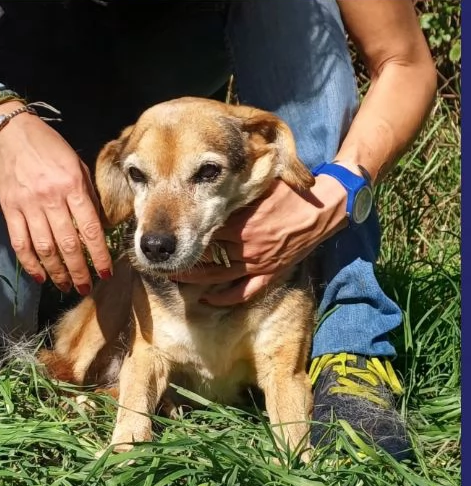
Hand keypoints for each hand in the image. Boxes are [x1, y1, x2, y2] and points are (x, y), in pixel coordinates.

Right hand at [0, 107, 111, 294]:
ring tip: (66, 286)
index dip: (99, 255)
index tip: (106, 273)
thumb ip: (89, 197)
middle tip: (86, 287)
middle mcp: (51, 198)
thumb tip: (99, 229)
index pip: (91, 229)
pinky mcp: (9, 209)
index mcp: (73, 186)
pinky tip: (40, 276)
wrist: (11, 133)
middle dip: (79, 271)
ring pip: (44, 248)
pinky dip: (29, 263)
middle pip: (68, 244)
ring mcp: (27, 205)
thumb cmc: (51, 149)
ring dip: (57, 272)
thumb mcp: (78, 166)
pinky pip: (20, 242)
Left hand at [172, 176, 349, 305]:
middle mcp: (246, 246)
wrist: (323, 208)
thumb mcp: (260, 187)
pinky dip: (226, 299)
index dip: (185, 235)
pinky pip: (245, 292)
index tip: (169, 236)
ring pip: (219, 277)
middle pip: (206, 256)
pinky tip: (209, 300)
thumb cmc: (290, 194)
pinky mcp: (271, 273)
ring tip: (175, 278)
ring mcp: (258, 263)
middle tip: (163, 261)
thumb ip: (237, 191)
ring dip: (195, 279)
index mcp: (241, 223)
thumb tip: (215, 184)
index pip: (204, 233)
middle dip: (183, 258)